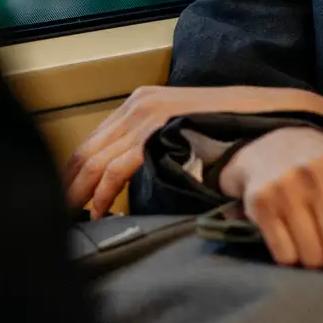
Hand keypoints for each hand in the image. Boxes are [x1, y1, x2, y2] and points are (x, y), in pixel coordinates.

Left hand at [63, 85, 322, 217]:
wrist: (266, 116)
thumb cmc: (229, 132)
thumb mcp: (181, 133)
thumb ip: (152, 148)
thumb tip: (121, 183)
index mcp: (140, 103)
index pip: (92, 143)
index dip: (73, 175)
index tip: (63, 201)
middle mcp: (138, 104)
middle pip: (86, 151)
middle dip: (68, 186)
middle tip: (56, 217)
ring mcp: (147, 114)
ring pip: (96, 161)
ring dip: (80, 193)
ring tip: (71, 218)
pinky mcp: (158, 131)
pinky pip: (117, 168)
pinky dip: (103, 193)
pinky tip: (99, 210)